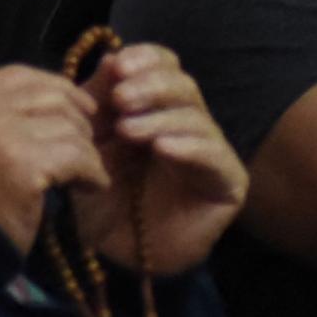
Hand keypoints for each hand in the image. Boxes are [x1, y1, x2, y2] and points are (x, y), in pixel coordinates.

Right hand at [0, 65, 109, 252]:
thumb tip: (53, 96)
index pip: (17, 75)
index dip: (54, 87)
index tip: (78, 108)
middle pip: (48, 94)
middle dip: (77, 118)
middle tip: (84, 146)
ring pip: (68, 125)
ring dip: (85, 150)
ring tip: (86, 173)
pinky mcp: (23, 165)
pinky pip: (78, 156)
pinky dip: (92, 173)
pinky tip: (91, 186)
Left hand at [73, 44, 249, 275]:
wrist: (108, 258)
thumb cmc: (97, 200)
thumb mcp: (88, 144)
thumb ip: (97, 103)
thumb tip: (111, 59)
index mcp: (155, 109)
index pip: (164, 67)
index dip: (146, 60)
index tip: (117, 65)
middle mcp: (187, 126)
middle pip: (184, 86)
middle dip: (151, 86)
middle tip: (120, 98)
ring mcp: (211, 153)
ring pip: (197, 117)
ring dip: (161, 118)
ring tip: (129, 130)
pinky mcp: (229, 183)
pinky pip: (215, 155)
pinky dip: (189, 146)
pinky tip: (163, 149)